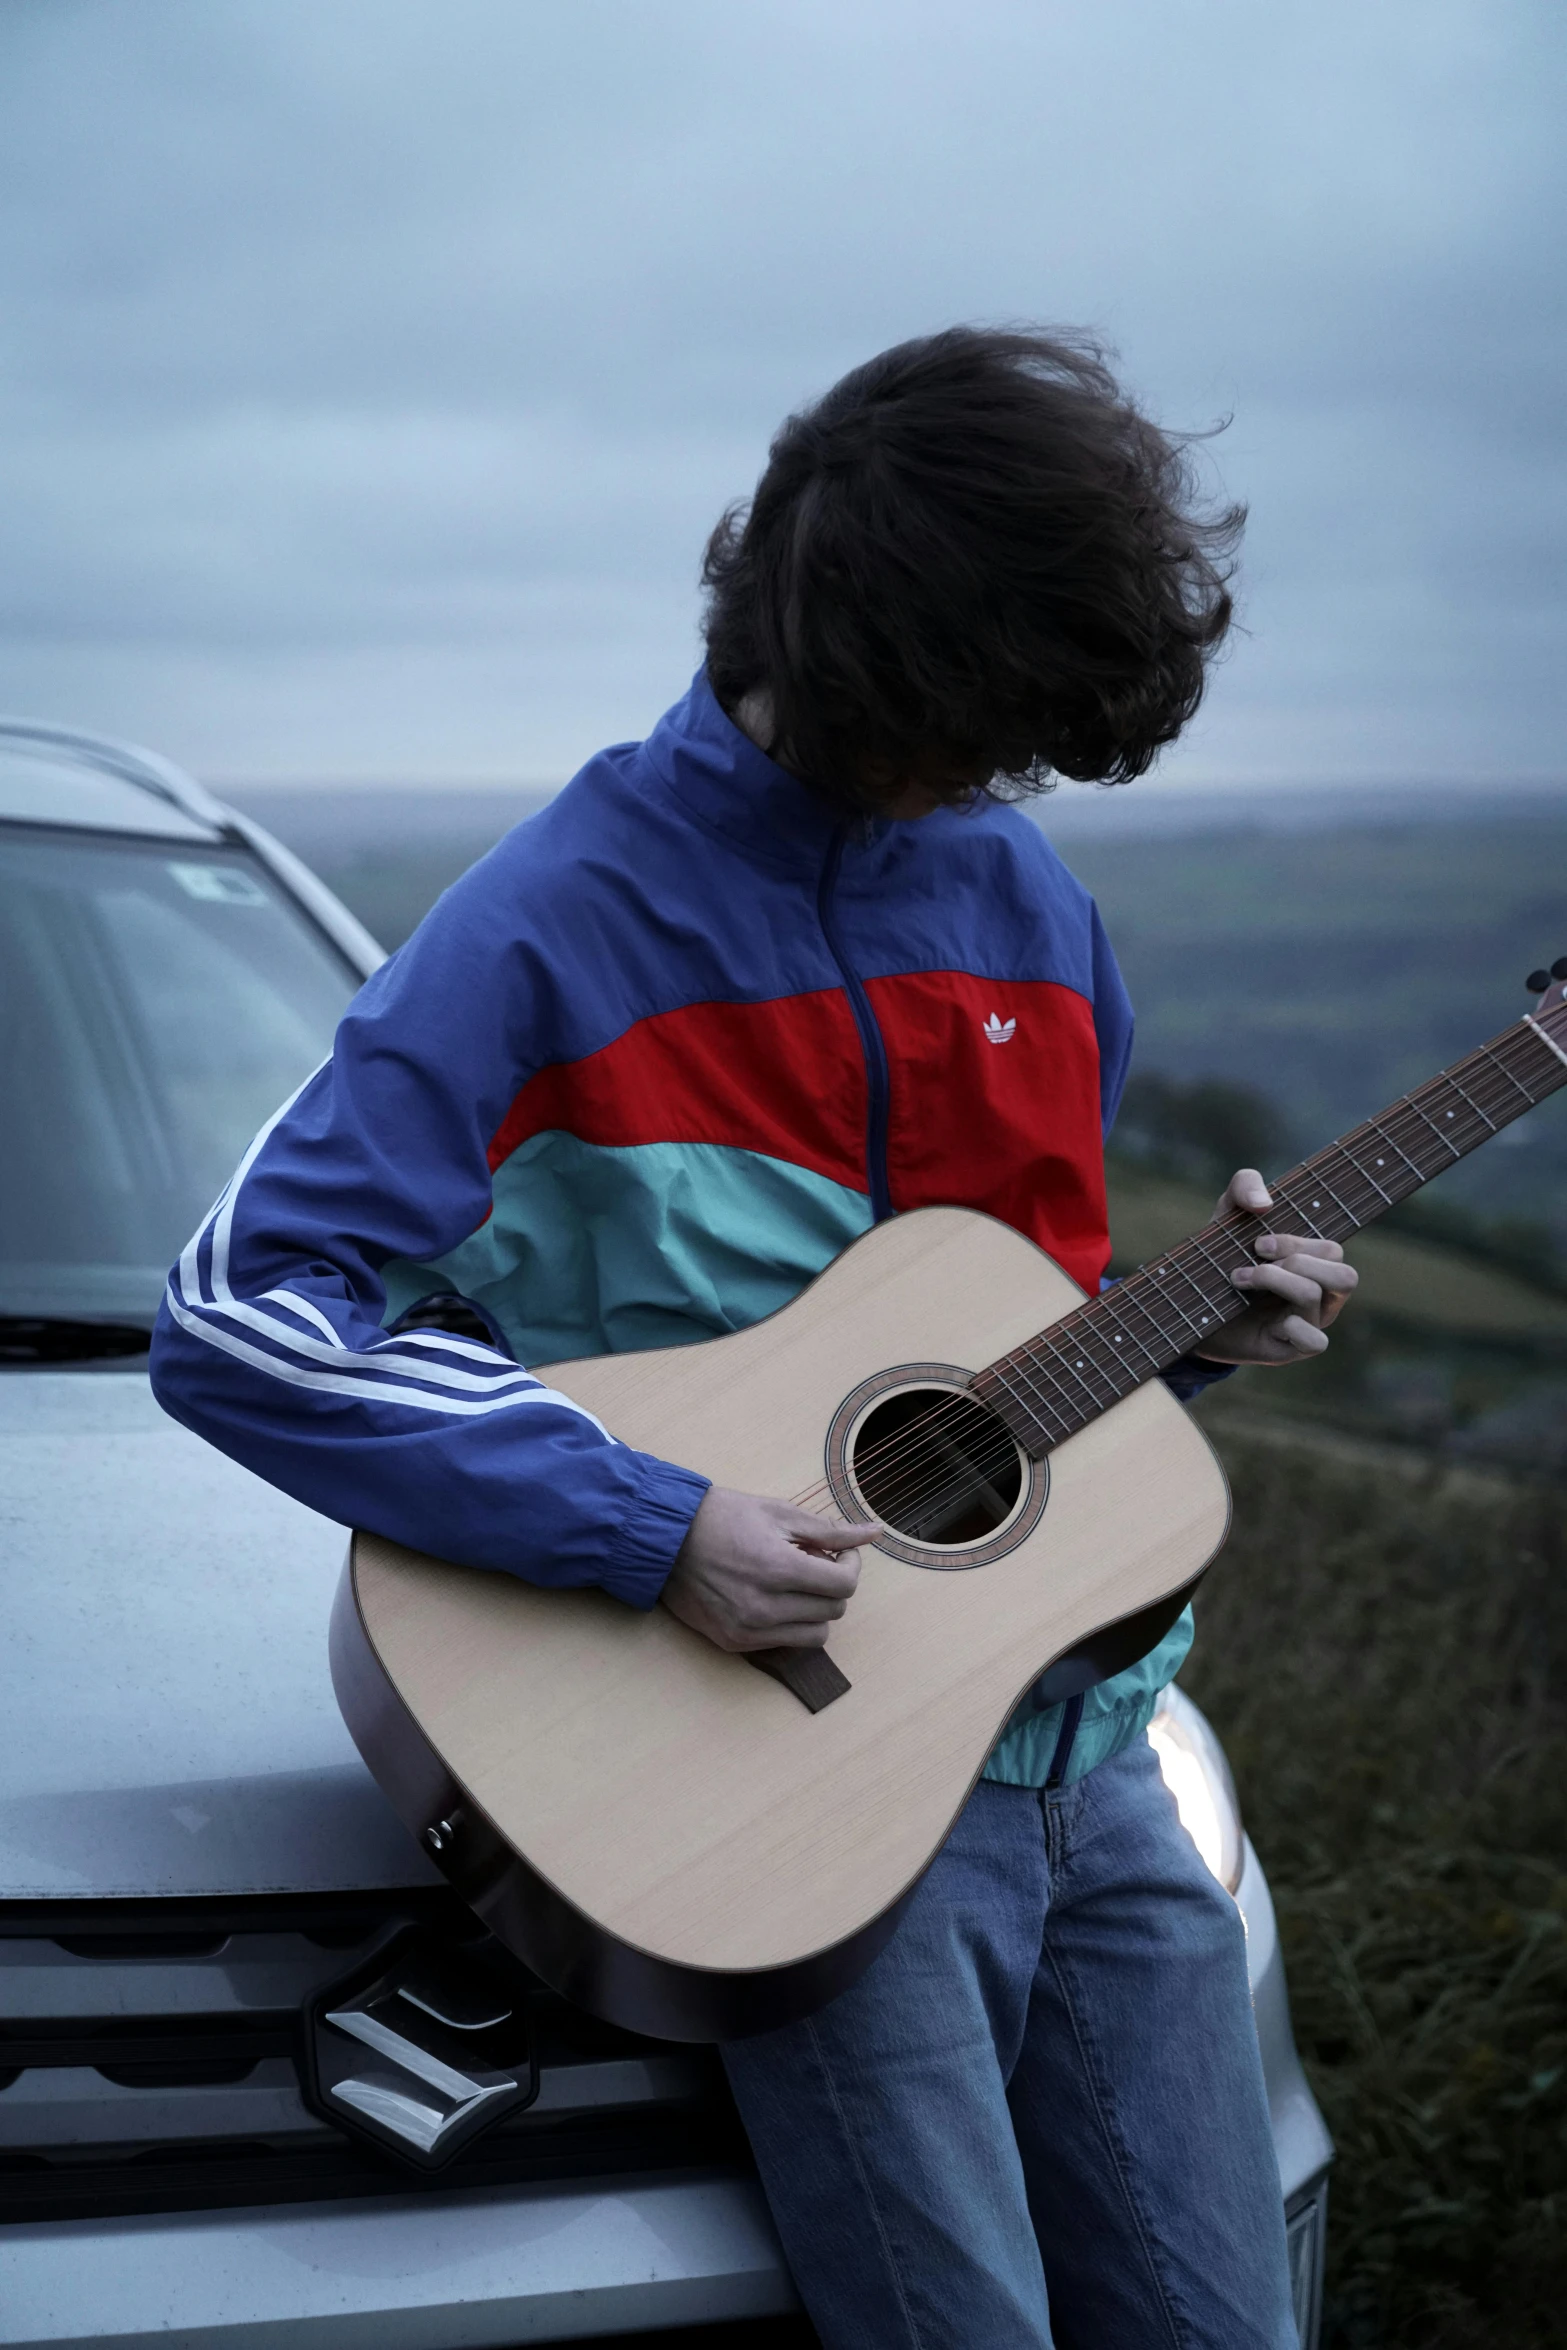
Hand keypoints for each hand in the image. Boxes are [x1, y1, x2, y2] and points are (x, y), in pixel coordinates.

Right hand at [660, 1486, 880, 1652]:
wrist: (664, 1539)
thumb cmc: (722, 1517)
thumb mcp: (779, 1513)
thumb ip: (830, 1530)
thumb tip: (873, 1533)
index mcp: (779, 1569)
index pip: (844, 1585)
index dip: (851, 1564)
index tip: (839, 1551)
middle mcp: (765, 1607)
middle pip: (834, 1610)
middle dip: (834, 1584)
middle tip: (814, 1562)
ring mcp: (748, 1630)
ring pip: (815, 1636)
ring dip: (816, 1610)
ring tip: (795, 1584)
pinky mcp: (734, 1643)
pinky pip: (784, 1643)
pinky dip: (789, 1624)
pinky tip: (773, 1597)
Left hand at [1192, 1168, 1359, 1367]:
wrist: (1188, 1308)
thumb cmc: (1219, 1259)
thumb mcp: (1227, 1215)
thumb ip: (1245, 1186)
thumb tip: (1264, 1203)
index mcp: (1314, 1262)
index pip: (1332, 1249)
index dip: (1296, 1242)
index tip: (1257, 1243)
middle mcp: (1320, 1294)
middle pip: (1344, 1276)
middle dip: (1295, 1261)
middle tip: (1254, 1260)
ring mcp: (1308, 1322)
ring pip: (1318, 1298)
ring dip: (1275, 1282)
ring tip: (1240, 1280)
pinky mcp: (1291, 1349)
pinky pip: (1316, 1342)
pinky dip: (1293, 1327)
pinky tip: (1268, 1321)